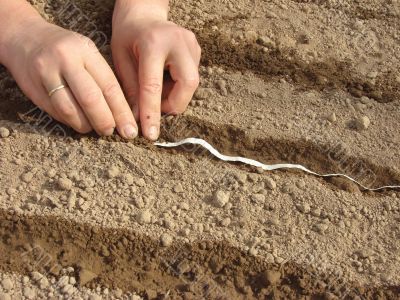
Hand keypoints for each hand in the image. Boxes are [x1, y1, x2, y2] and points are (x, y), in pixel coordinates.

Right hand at [2, 18, 137, 138]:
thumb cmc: (66, 50)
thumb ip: (103, 77)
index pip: (109, 85)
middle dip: (105, 121)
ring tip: (94, 129)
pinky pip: (55, 112)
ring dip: (86, 125)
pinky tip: (78, 122)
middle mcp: (65, 59)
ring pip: (70, 109)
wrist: (24, 38)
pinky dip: (70, 121)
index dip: (121, 111)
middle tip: (111, 132)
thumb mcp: (87, 53)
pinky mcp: (32, 88)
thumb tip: (124, 113)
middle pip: (90, 99)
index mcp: (85, 50)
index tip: (130, 129)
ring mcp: (46, 73)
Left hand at [111, 3, 200, 139]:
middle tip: (158, 108)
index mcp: (153, 42)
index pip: (154, 85)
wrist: (143, 13)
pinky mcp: (197, 50)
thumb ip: (131, 89)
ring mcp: (192, 44)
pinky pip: (191, 78)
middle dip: (174, 104)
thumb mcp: (121, 60)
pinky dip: (178, 88)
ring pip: (192, 83)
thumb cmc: (127, 36)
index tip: (150, 134)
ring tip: (158, 93)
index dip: (152, 112)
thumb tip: (137, 119)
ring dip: (175, 96)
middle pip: (188, 84)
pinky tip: (166, 81)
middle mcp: (178, 42)